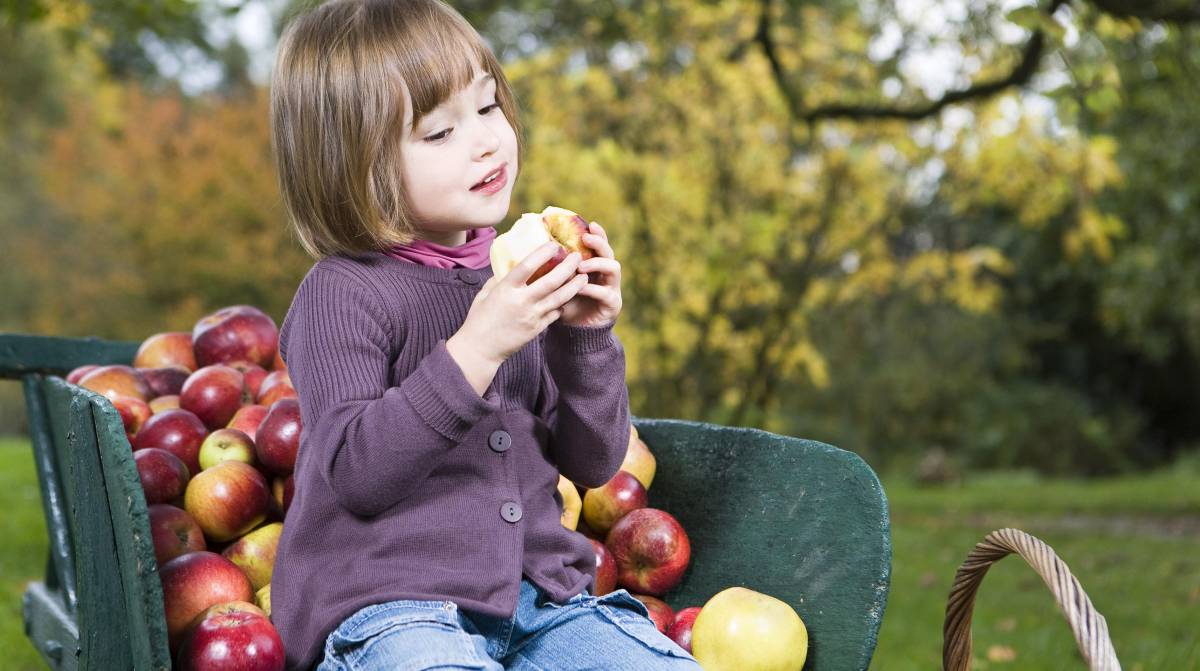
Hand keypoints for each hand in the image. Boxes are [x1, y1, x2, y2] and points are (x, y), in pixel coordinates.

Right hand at [453, 241, 588, 364]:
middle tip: (578, 256)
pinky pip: (555, 313)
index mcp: (506, 289)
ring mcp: (531, 316)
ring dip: (574, 286)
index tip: (553, 245)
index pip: (527, 266)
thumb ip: (498, 279)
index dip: (542, 253)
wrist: (480, 350)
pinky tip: (570, 296)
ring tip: (584, 276)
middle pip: (551, 281)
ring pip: (559, 298)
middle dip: (567, 267)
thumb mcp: (484, 294)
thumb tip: (509, 266)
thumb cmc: (479, 320)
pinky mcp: (537, 329)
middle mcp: (521, 301)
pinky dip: (564, 304)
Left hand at [559, 222, 621, 327]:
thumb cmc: (564, 304)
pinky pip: (606, 293)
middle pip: (609, 253)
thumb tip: (533, 250)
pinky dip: (593, 289)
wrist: (573, 332)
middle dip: (599, 243)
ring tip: (581, 266)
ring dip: (597, 264)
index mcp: (595, 267)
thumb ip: (554, 269)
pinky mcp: (612, 305)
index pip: (599, 246)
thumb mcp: (557, 284)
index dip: (597, 234)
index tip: (589, 224)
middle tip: (586, 239)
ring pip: (614, 269)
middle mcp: (606, 275)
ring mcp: (612, 289)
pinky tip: (581, 287)